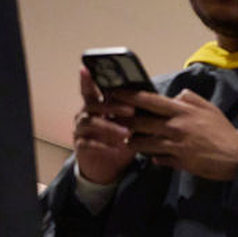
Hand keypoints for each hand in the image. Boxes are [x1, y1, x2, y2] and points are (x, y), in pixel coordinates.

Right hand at [74, 68, 136, 184]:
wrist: (109, 166)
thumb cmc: (119, 140)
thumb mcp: (129, 125)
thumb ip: (135, 112)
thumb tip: (156, 99)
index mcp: (96, 106)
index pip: (89, 90)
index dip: (86, 80)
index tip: (87, 70)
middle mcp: (85, 114)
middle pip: (93, 105)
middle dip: (112, 106)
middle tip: (130, 111)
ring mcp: (81, 129)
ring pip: (91, 123)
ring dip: (109, 127)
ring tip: (126, 133)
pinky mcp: (81, 146)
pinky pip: (88, 143)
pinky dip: (103, 145)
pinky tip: (116, 148)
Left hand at [121, 88, 237, 180]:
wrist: (237, 157)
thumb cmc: (224, 132)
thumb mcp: (210, 108)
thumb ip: (191, 99)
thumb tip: (176, 96)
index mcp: (182, 111)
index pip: (149, 101)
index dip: (129, 97)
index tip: (115, 94)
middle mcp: (175, 127)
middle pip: (141, 122)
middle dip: (124, 120)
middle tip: (113, 118)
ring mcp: (176, 145)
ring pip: (144, 143)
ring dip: (133, 141)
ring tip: (128, 140)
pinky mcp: (179, 162)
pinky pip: (158, 159)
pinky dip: (153, 157)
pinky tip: (151, 156)